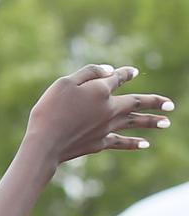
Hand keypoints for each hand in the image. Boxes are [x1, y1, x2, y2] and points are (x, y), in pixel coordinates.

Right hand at [24, 64, 173, 165]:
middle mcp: (109, 108)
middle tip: (170, 105)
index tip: (132, 72)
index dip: (125, 74)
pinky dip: (133, 143)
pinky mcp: (100, 143)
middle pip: (136, 102)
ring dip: (151, 122)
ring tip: (167, 122)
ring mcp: (106, 127)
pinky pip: (121, 142)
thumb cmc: (50, 110)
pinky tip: (145, 144)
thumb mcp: (64, 83)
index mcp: (100, 90)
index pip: (118, 78)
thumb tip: (109, 70)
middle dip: (154, 102)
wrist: (46, 143)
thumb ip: (88, 73)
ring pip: (134, 122)